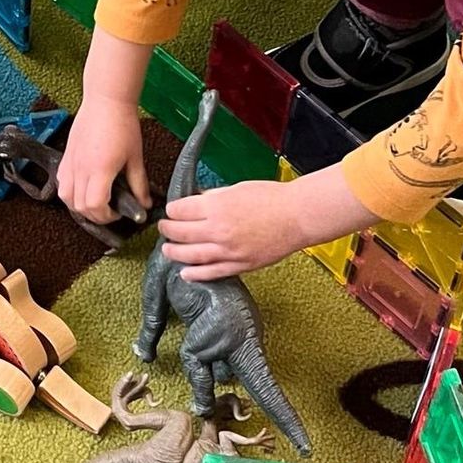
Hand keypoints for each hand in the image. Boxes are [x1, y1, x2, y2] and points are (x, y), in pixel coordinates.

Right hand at [58, 96, 151, 224]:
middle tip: (109, 211)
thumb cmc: (122, 123)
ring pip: (66, 197)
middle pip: (79, 206)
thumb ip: (139, 184)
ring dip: (79, 206)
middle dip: (95, 215)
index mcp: (100, 169)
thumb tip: (145, 203)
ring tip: (95, 202)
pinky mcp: (66, 156)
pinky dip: (70, 192)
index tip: (117, 213)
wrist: (106, 100)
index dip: (106, 216)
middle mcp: (81, 168)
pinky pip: (62, 182)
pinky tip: (83, 188)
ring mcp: (71, 162)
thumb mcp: (135, 157)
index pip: (95, 205)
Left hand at [160, 178, 308, 279]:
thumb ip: (214, 196)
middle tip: (164, 229)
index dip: (172, 210)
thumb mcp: (237, 188)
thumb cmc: (273, 199)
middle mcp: (218, 229)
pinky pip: (211, 273)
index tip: (172, 211)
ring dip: (174, 253)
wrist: (298, 216)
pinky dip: (195, 274)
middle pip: (180, 233)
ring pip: (190, 256)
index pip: (180, 210)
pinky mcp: (239, 265)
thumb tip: (197, 200)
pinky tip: (185, 273)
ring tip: (167, 251)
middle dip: (168, 230)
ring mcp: (228, 250)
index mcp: (216, 206)